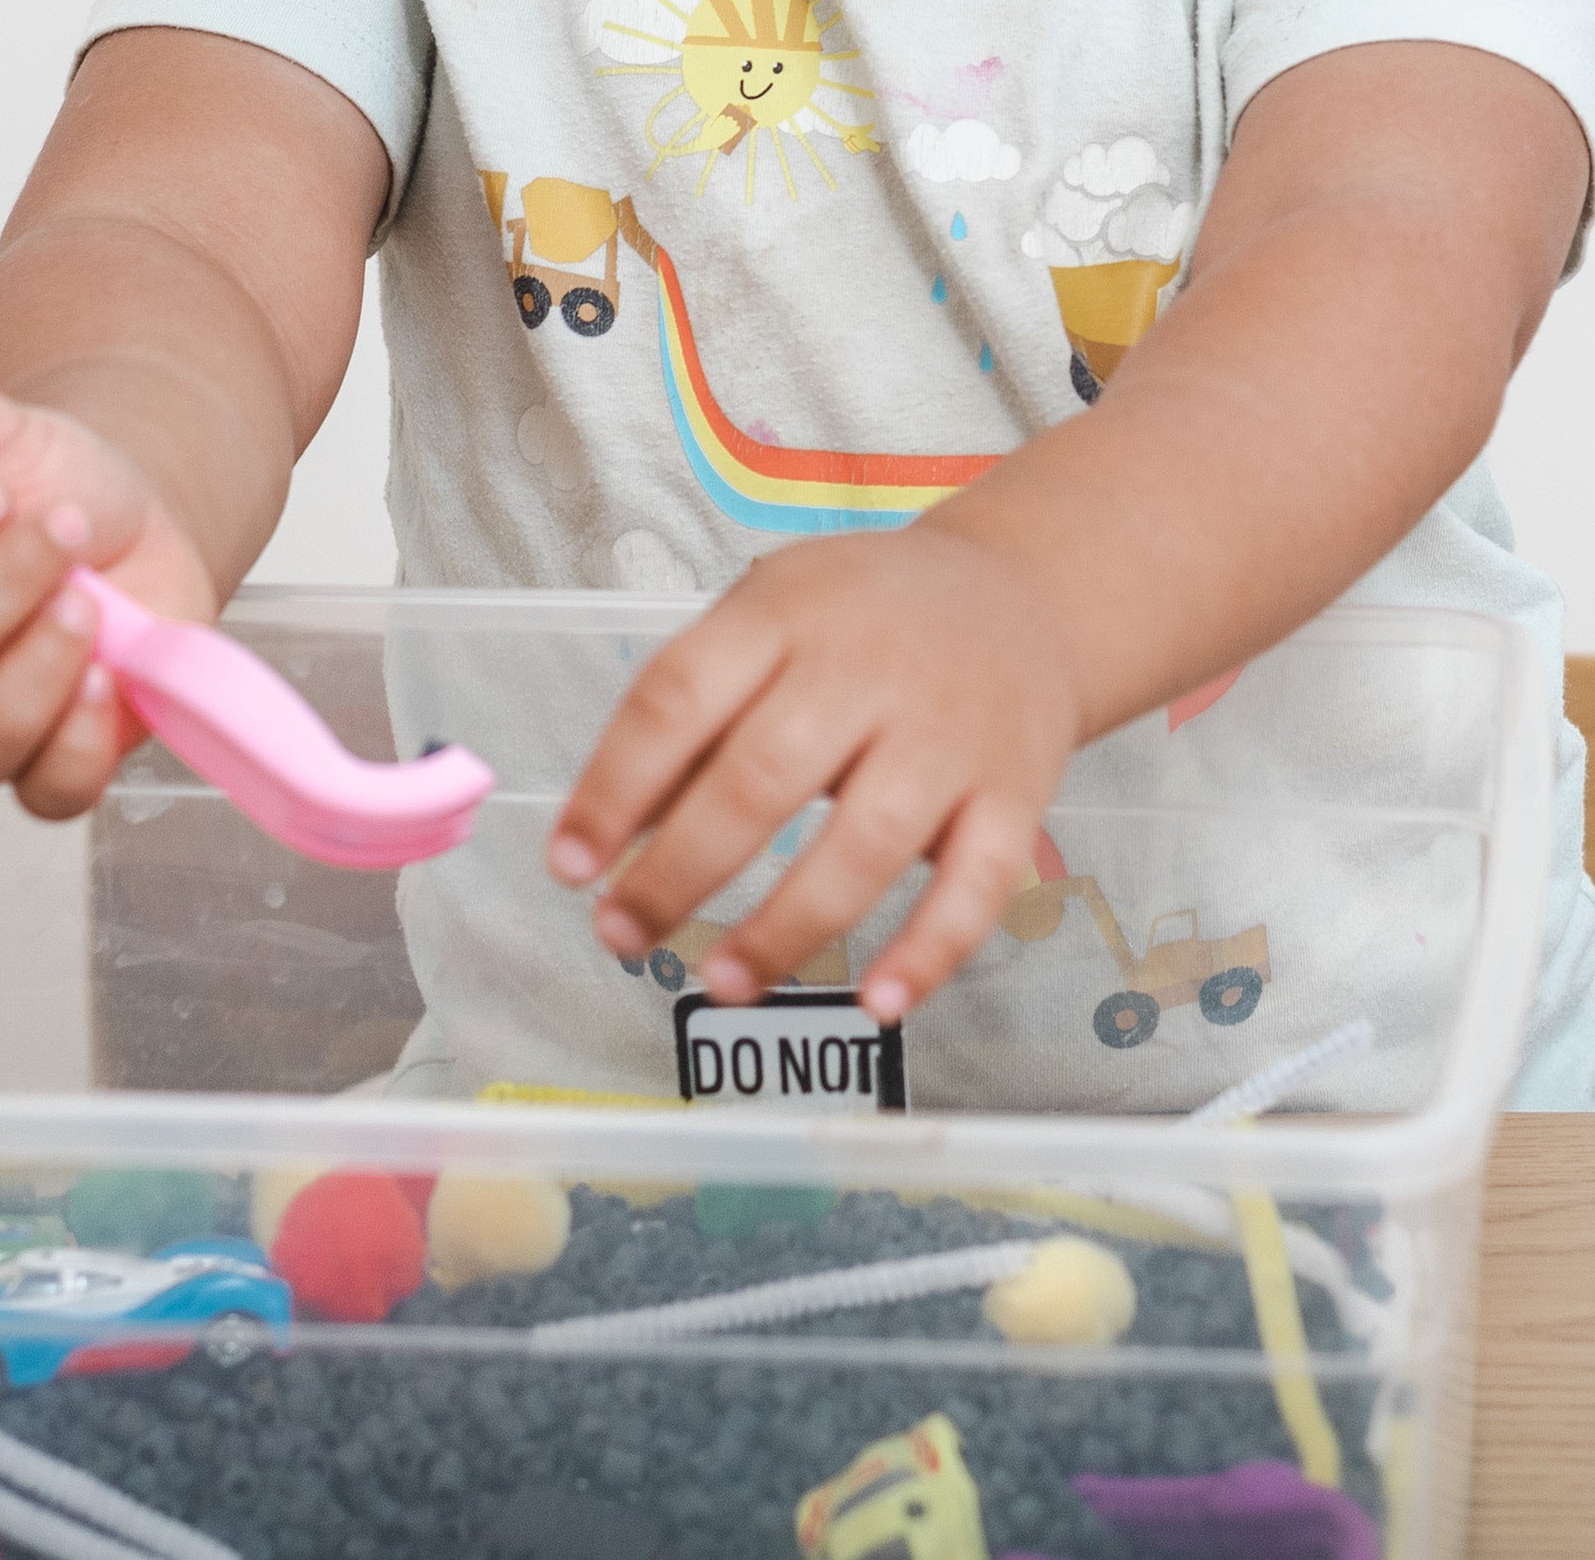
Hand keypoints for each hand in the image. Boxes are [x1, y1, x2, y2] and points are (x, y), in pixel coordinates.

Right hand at [0, 305, 223, 824]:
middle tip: (67, 527)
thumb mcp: (5, 431)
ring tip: (89, 606)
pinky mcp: (39, 763)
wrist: (137, 535)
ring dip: (37, 669)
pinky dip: (80, 742)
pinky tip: (110, 679)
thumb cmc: (51, 489)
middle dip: (0, 584)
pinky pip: (42, 792)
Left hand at [545, 521, 1086, 1023]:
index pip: (680, 697)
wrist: (1024, 593)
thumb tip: (608, 837)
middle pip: (763, 778)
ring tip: (721, 983)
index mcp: (787, 614)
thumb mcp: (771, 617)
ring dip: (785, 927)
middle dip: (679, 872)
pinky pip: (976, 886)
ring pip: (866, 844)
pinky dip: (928, 952)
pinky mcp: (1016, 796)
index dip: (614, 788)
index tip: (569, 865)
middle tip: (621, 934)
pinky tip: (875, 1001)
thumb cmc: (867, 621)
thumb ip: (696, 714)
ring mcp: (949, 736)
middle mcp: (870, 671)